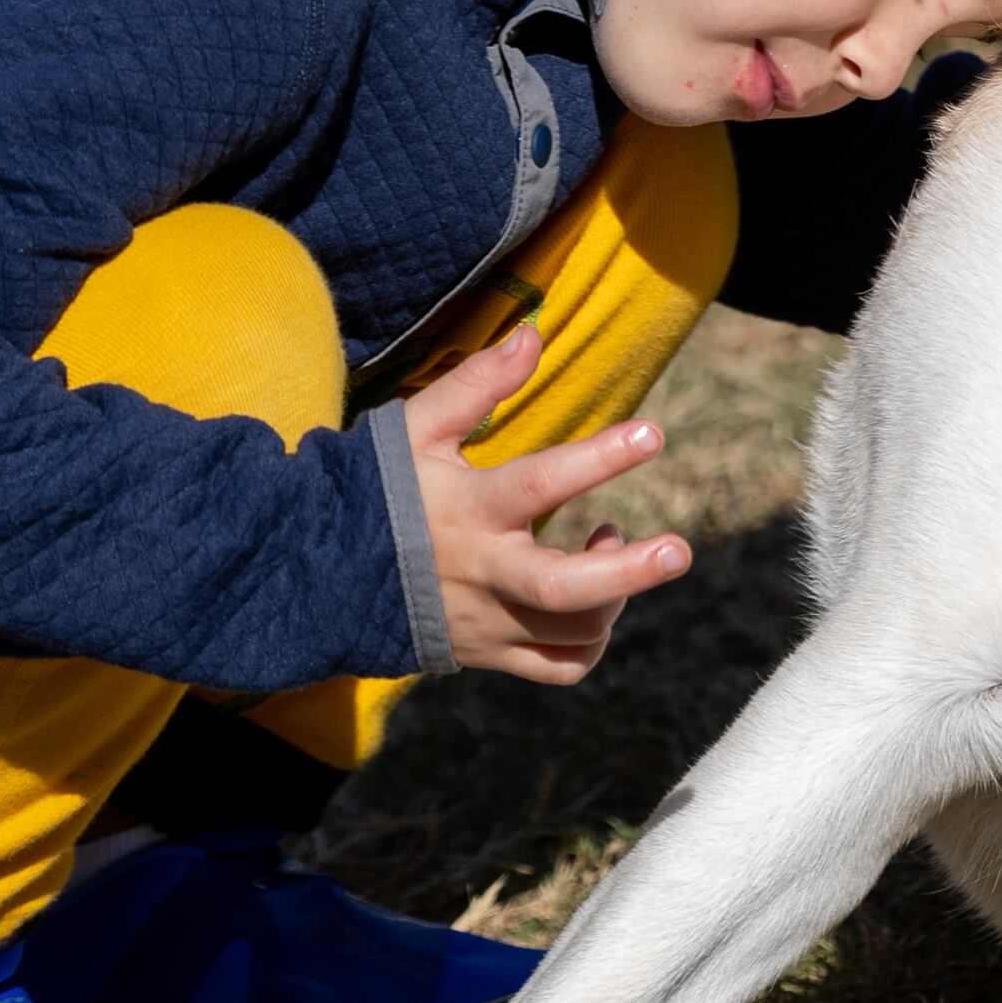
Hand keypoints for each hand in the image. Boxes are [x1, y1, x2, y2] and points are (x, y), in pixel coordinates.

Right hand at [403, 326, 688, 681]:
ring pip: (573, 631)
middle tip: (680, 550)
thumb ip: (477, 384)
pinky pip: (559, 668)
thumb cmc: (379, 488)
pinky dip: (593, 643)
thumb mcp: (418, 427)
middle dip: (630, 574)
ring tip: (611, 543)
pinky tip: (596, 601)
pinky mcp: (490, 653)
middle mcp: (483, 572)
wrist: (322, 571)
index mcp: (469, 508)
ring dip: (615, 593)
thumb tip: (534, 334)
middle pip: (565, 591)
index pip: (542, 482)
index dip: (600, 458)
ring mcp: (488, 620)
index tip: (654, 434)